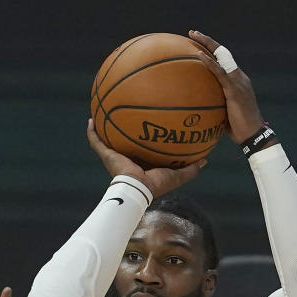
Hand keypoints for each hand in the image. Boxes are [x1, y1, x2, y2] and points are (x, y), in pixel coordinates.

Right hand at [86, 119, 207, 197]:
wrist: (138, 189)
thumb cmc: (157, 184)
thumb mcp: (178, 175)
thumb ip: (191, 169)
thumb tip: (206, 161)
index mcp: (142, 162)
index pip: (143, 145)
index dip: (144, 134)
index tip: (147, 120)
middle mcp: (128, 158)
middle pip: (124, 138)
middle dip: (122, 125)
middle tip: (125, 108)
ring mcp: (115, 157)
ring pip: (107, 138)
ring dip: (104, 126)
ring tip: (102, 108)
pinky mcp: (106, 156)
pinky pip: (96, 141)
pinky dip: (92, 132)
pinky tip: (90, 119)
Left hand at [188, 30, 264, 142]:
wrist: (253, 135)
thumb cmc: (239, 129)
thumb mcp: (226, 114)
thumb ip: (216, 105)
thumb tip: (201, 108)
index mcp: (238, 81)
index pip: (224, 61)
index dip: (212, 51)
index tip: (198, 44)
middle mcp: (239, 76)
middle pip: (222, 53)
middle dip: (207, 41)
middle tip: (192, 32)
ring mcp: (238, 82)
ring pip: (221, 56)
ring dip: (206, 44)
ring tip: (192, 36)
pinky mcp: (234, 90)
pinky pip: (219, 72)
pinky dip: (209, 62)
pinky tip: (198, 55)